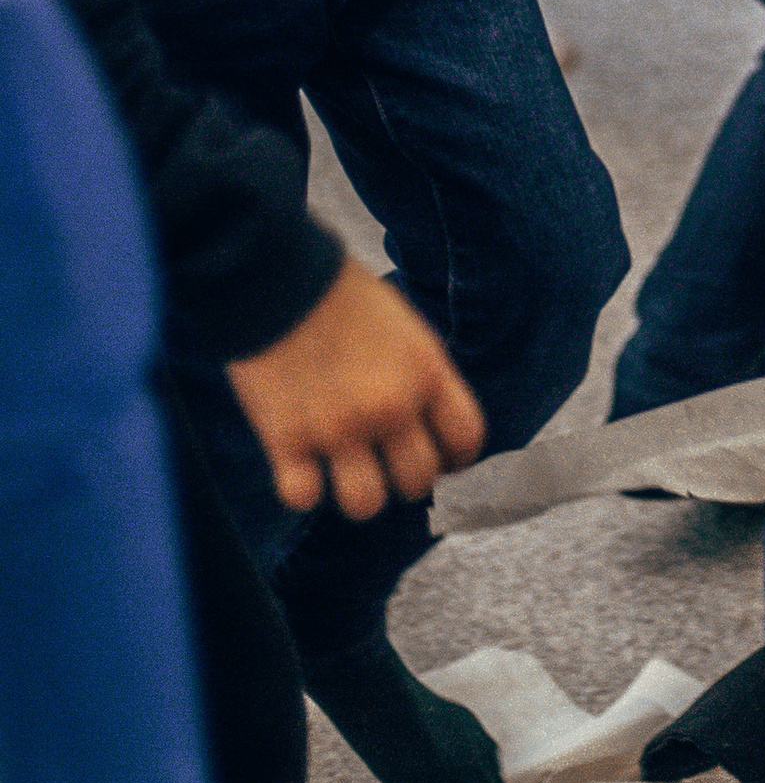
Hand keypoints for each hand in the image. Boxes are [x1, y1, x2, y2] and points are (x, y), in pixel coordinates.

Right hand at [227, 261, 483, 520]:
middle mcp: (390, 407)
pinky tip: (299, 465)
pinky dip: (301, 488)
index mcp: (426, 372)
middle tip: (386, 463)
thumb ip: (420, 376)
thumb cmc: (342, 295)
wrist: (278, 278)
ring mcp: (338, 429)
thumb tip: (426, 422)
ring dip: (358, 492)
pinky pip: (303, 497)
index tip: (440, 457)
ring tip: (344, 471)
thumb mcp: (405, 327)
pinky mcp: (287, 441)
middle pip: (419, 481)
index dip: (457, 457)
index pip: (467, 439)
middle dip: (405, 478)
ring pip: (366, 504)